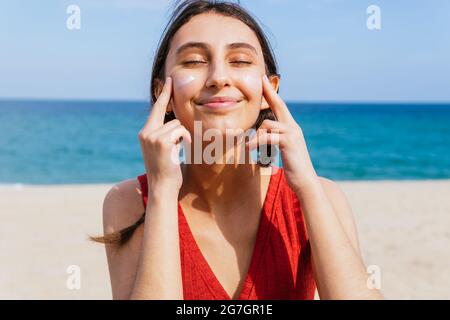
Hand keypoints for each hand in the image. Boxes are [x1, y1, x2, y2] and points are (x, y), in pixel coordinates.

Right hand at [138, 77, 191, 191]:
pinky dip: (185, 140)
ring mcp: (152, 136)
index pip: (156, 110)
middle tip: (172, 87)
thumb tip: (176, 123)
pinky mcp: (161, 141)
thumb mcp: (163, 150)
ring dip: (183, 136)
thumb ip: (165, 135)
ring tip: (178, 151)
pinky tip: (180, 151)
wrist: (162, 188)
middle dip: (175, 114)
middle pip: (168, 114)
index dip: (163, 94)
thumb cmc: (167, 171)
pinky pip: (180, 131)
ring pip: (177, 124)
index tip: (168, 80)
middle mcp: (146, 133)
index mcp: (145, 134)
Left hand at [246, 74, 318, 192]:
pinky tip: (249, 148)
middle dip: (270, 92)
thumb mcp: (283, 151)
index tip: (264, 81)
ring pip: (268, 125)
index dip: (272, 94)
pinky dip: (256, 142)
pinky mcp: (289, 143)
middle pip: (280, 105)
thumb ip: (275, 140)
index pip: (281, 107)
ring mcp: (293, 134)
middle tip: (261, 80)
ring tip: (248, 147)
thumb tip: (264, 135)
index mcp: (291, 128)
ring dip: (255, 136)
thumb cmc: (293, 168)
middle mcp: (294, 128)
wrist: (306, 182)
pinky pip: (268, 137)